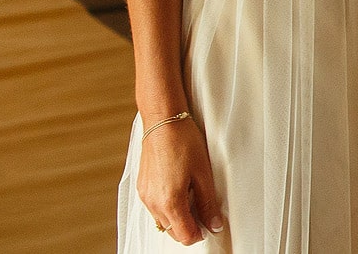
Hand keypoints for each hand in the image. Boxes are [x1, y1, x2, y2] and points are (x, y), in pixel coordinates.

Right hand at [136, 117, 223, 245]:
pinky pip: (154, 208)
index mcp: (169, 202)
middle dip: (189, 226)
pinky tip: (179, 189)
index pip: (184, 236)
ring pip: (162, 221)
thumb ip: (208, 203)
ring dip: (177, 217)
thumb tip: (215, 224)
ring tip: (192, 196)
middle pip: (172, 231)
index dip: (199, 234)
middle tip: (203, 210)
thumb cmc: (183, 142)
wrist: (163, 122)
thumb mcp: (203, 174)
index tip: (209, 225)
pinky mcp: (142, 187)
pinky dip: (167, 206)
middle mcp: (153, 203)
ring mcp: (145, 196)